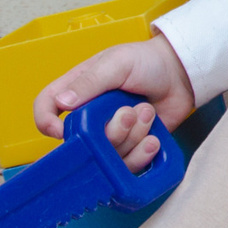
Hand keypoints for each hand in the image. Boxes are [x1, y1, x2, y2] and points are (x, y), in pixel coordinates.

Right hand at [32, 30, 197, 171]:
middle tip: (128, 113)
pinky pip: (127, 165)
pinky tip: (153, 137)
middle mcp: (90, 116)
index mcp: (77, 90)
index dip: (46, 122)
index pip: (46, 108)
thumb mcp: (116, 63)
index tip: (62, 130)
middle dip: (109, 132)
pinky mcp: (131, 148)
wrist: (182, 74)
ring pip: (107, 155)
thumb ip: (90, 82)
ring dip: (131, 137)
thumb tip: (63, 103)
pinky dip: (142, 152)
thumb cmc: (147, 61)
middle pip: (80, 141)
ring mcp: (110, 133)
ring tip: (146, 113)